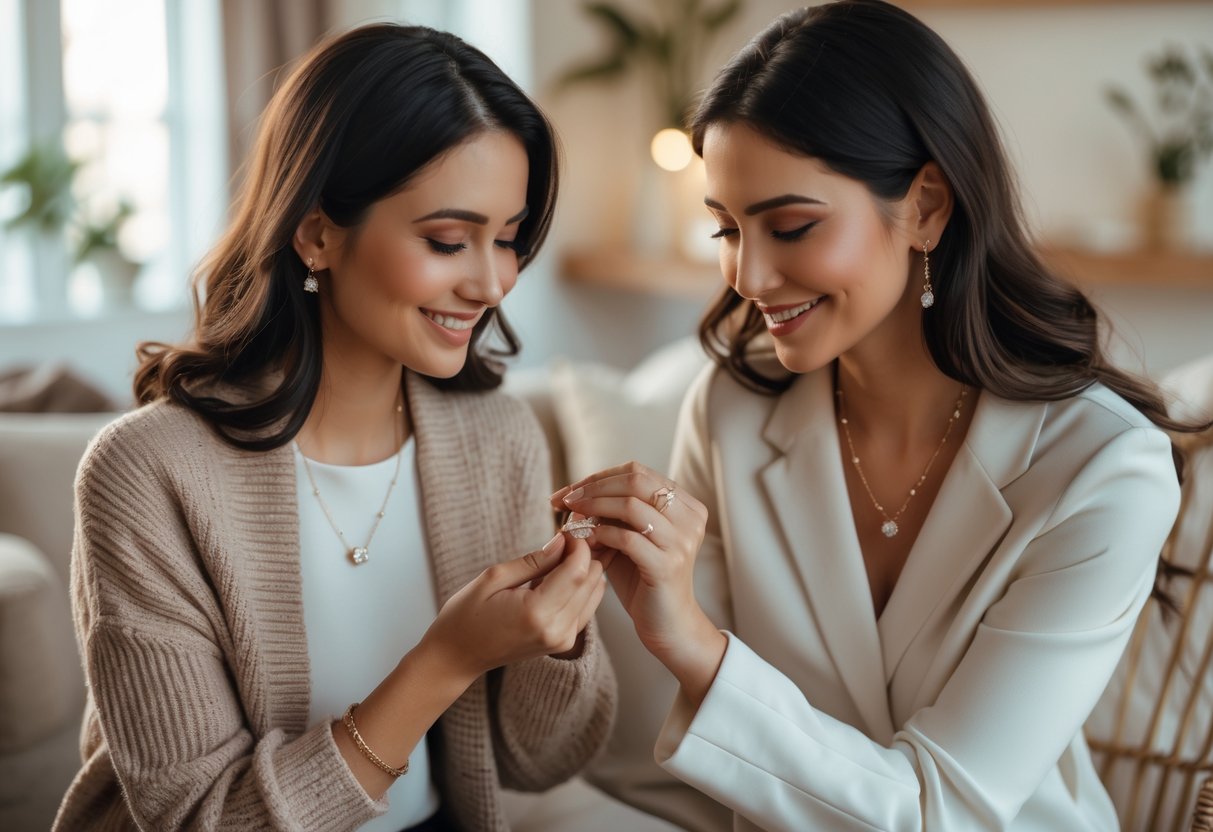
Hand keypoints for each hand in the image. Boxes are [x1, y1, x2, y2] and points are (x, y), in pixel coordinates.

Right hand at [419, 533, 606, 684]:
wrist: (457, 657)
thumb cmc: (465, 616)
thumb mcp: (494, 578)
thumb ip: (534, 560)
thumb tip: (563, 540)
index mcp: (536, 613)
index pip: (577, 570)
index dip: (578, 544)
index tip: (567, 528)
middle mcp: (556, 630)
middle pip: (591, 580)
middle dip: (585, 552)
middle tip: (567, 536)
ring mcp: (563, 640)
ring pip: (595, 592)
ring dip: (585, 568)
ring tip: (563, 552)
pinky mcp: (564, 642)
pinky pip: (586, 606)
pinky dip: (581, 586)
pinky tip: (562, 572)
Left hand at [551, 462, 723, 692]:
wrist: (668, 625)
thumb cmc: (643, 579)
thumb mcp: (628, 538)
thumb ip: (610, 515)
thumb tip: (573, 495)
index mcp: (685, 504)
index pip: (637, 472)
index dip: (598, 478)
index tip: (567, 491)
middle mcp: (690, 517)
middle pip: (636, 480)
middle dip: (593, 487)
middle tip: (564, 500)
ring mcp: (682, 541)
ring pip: (631, 505)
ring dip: (593, 507)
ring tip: (571, 518)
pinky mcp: (668, 565)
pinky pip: (627, 537)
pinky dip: (601, 533)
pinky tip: (585, 539)